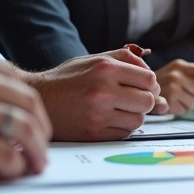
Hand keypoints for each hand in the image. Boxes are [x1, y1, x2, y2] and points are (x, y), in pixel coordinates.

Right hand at [0, 35, 50, 188]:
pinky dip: (14, 168)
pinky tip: (9, 174)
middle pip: (25, 101)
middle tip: (40, 145)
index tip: (28, 118)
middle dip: (39, 126)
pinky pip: (6, 157)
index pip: (11, 76)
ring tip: (34, 164)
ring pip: (23, 129)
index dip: (23, 102)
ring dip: (35, 150)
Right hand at [23, 48, 162, 140]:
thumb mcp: (93, 59)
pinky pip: (124, 133)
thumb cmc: (68, 78)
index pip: (149, 79)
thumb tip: (153, 77)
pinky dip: (121, 128)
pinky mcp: (93, 132)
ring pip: (138, 120)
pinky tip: (108, 120)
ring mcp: (98, 114)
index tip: (143, 88)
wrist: (40, 99)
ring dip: (133, 116)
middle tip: (133, 100)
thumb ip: (125, 61)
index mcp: (105, 68)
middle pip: (148, 101)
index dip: (150, 85)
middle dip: (144, 101)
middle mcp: (103, 90)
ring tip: (118, 110)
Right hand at [157, 59, 193, 114]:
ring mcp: (171, 90)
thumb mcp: (180, 69)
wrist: (141, 90)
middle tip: (181, 89)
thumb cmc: (165, 80)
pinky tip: (170, 103)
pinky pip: (185, 110)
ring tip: (175, 96)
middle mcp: (174, 76)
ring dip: (187, 101)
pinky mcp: (167, 104)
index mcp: (178, 66)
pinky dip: (180, 109)